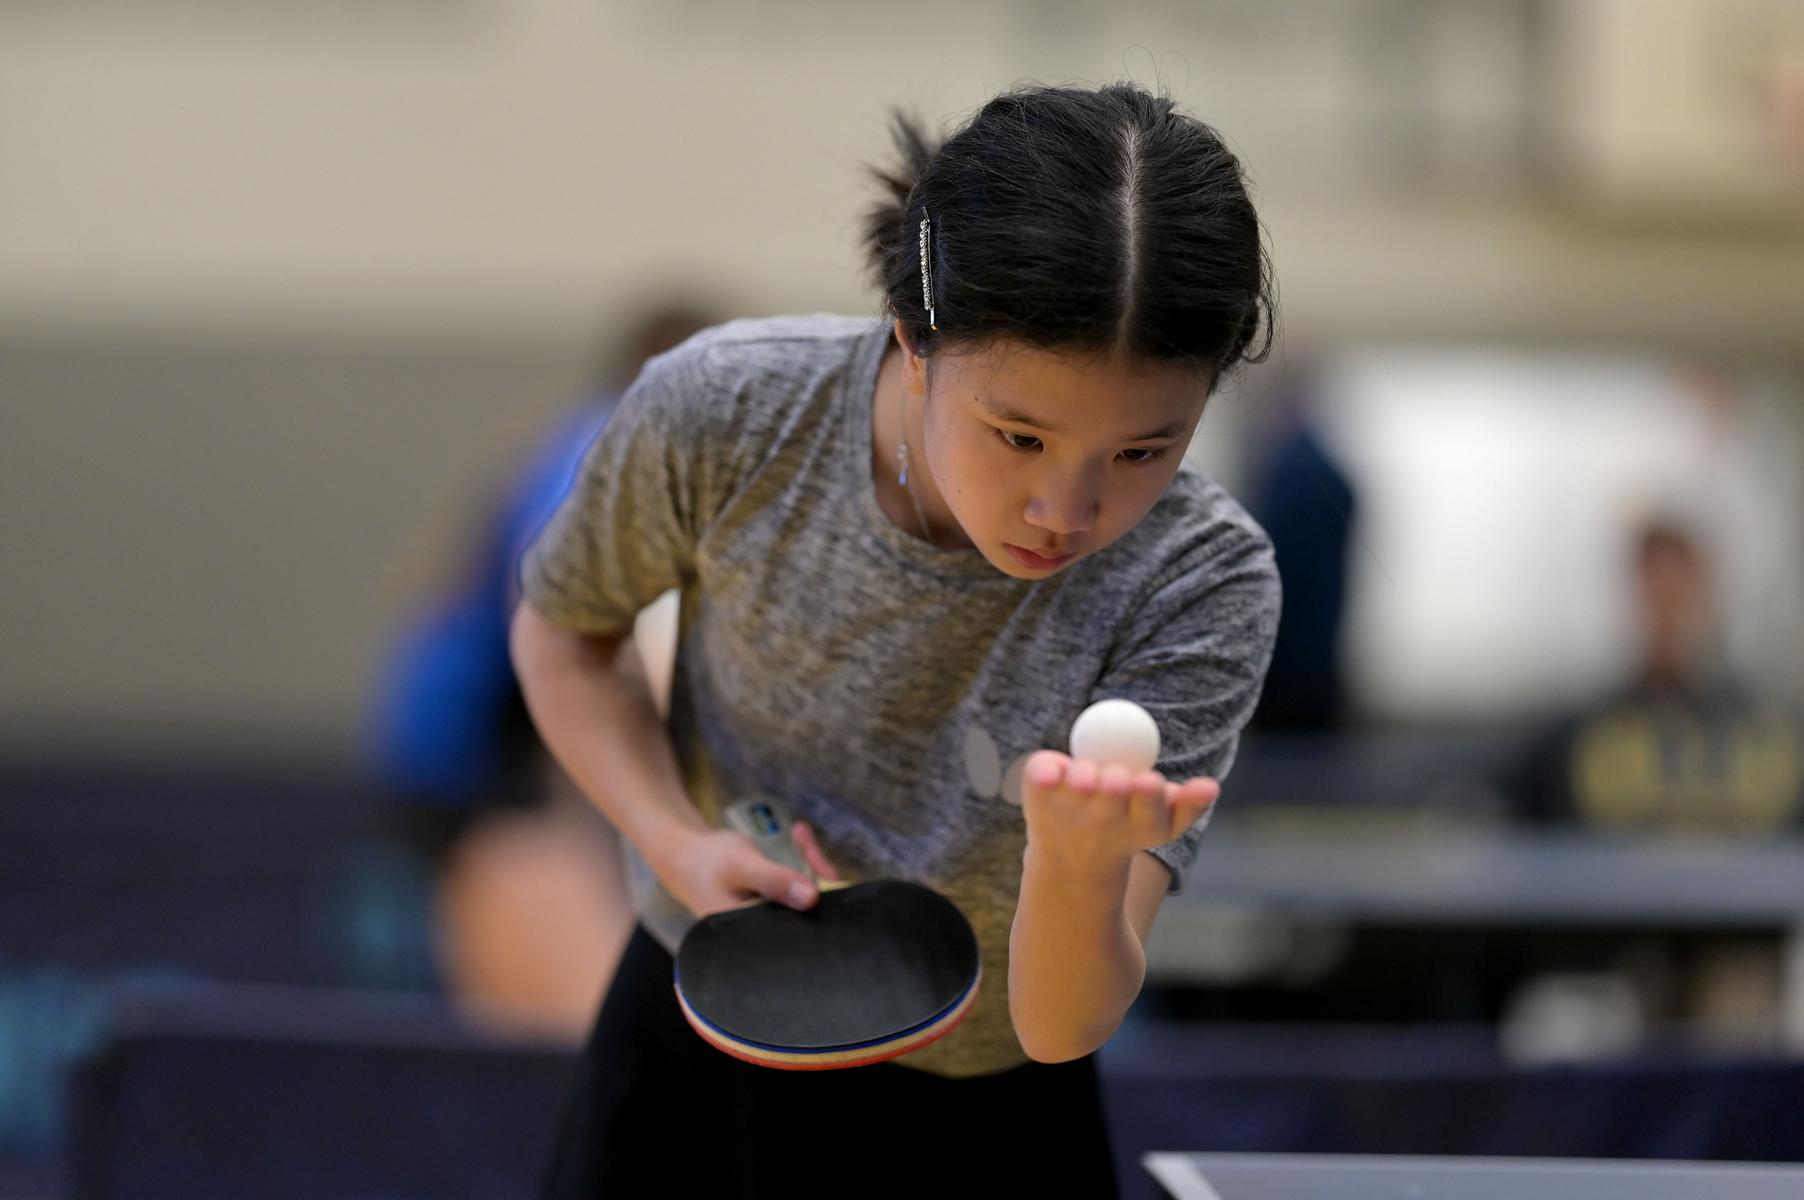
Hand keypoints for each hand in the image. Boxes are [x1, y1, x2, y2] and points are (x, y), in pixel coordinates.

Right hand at [665, 819, 843, 918]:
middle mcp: (766, 935)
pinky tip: (798, 836)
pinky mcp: (772, 907)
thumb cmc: (708, 863)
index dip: (823, 904)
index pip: (802, 931)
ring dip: (809, 866)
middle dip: (817, 876)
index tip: (821, 869)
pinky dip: (799, 865)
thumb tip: (813, 898)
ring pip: (806, 898)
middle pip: (810, 913)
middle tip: (804, 843)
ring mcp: (770, 920)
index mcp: (755, 939)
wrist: (685, 856)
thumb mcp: (741, 867)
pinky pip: (796, 889)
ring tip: (799, 835)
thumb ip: (773, 881)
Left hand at [1020, 750, 1218, 877]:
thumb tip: (1211, 786)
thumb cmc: (1127, 828)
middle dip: (1114, 789)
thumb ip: (1189, 804)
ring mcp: (1067, 809)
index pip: (1149, 811)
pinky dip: (1046, 769)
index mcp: (1139, 825)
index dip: (1147, 797)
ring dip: (1082, 777)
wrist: (1071, 858)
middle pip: (1111, 797)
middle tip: (1115, 778)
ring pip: (1079, 783)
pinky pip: (1041, 774)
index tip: (1148, 782)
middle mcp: (1101, 821)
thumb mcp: (1161, 824)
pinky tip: (1052, 772)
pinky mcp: (1037, 795)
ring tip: (1086, 778)